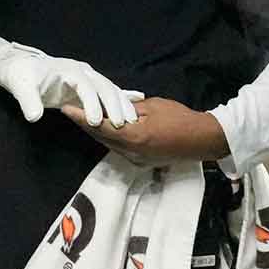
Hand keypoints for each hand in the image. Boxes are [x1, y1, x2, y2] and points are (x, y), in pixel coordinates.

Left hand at [0, 44, 139, 125]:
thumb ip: (28, 101)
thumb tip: (34, 117)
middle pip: (104, 85)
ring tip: (131, 122)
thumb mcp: (20, 87)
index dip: (92, 103)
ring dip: (121, 104)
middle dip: (115, 104)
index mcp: (69, 69)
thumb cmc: (20, 75)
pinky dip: (120, 101)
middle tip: (122, 124)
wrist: (19, 68)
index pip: (85, 85)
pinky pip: (106, 94)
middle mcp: (82, 72)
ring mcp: (87, 79)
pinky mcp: (86, 88)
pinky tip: (134, 107)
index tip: (96, 121)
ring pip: (110, 89)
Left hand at [61, 96, 229, 163]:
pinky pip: (118, 149)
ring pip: (108, 144)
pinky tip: (104, 128)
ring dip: (96, 132)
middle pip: (100, 138)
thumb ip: (129, 108)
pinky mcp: (141, 162)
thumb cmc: (179, 118)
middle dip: (84, 125)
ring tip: (83, 117)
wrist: (201, 140)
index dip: (81, 118)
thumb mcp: (152, 106)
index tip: (66, 109)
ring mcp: (135, 160)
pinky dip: (109, 138)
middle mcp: (131, 152)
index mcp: (133, 137)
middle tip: (71, 110)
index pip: (99, 126)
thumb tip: (112, 106)